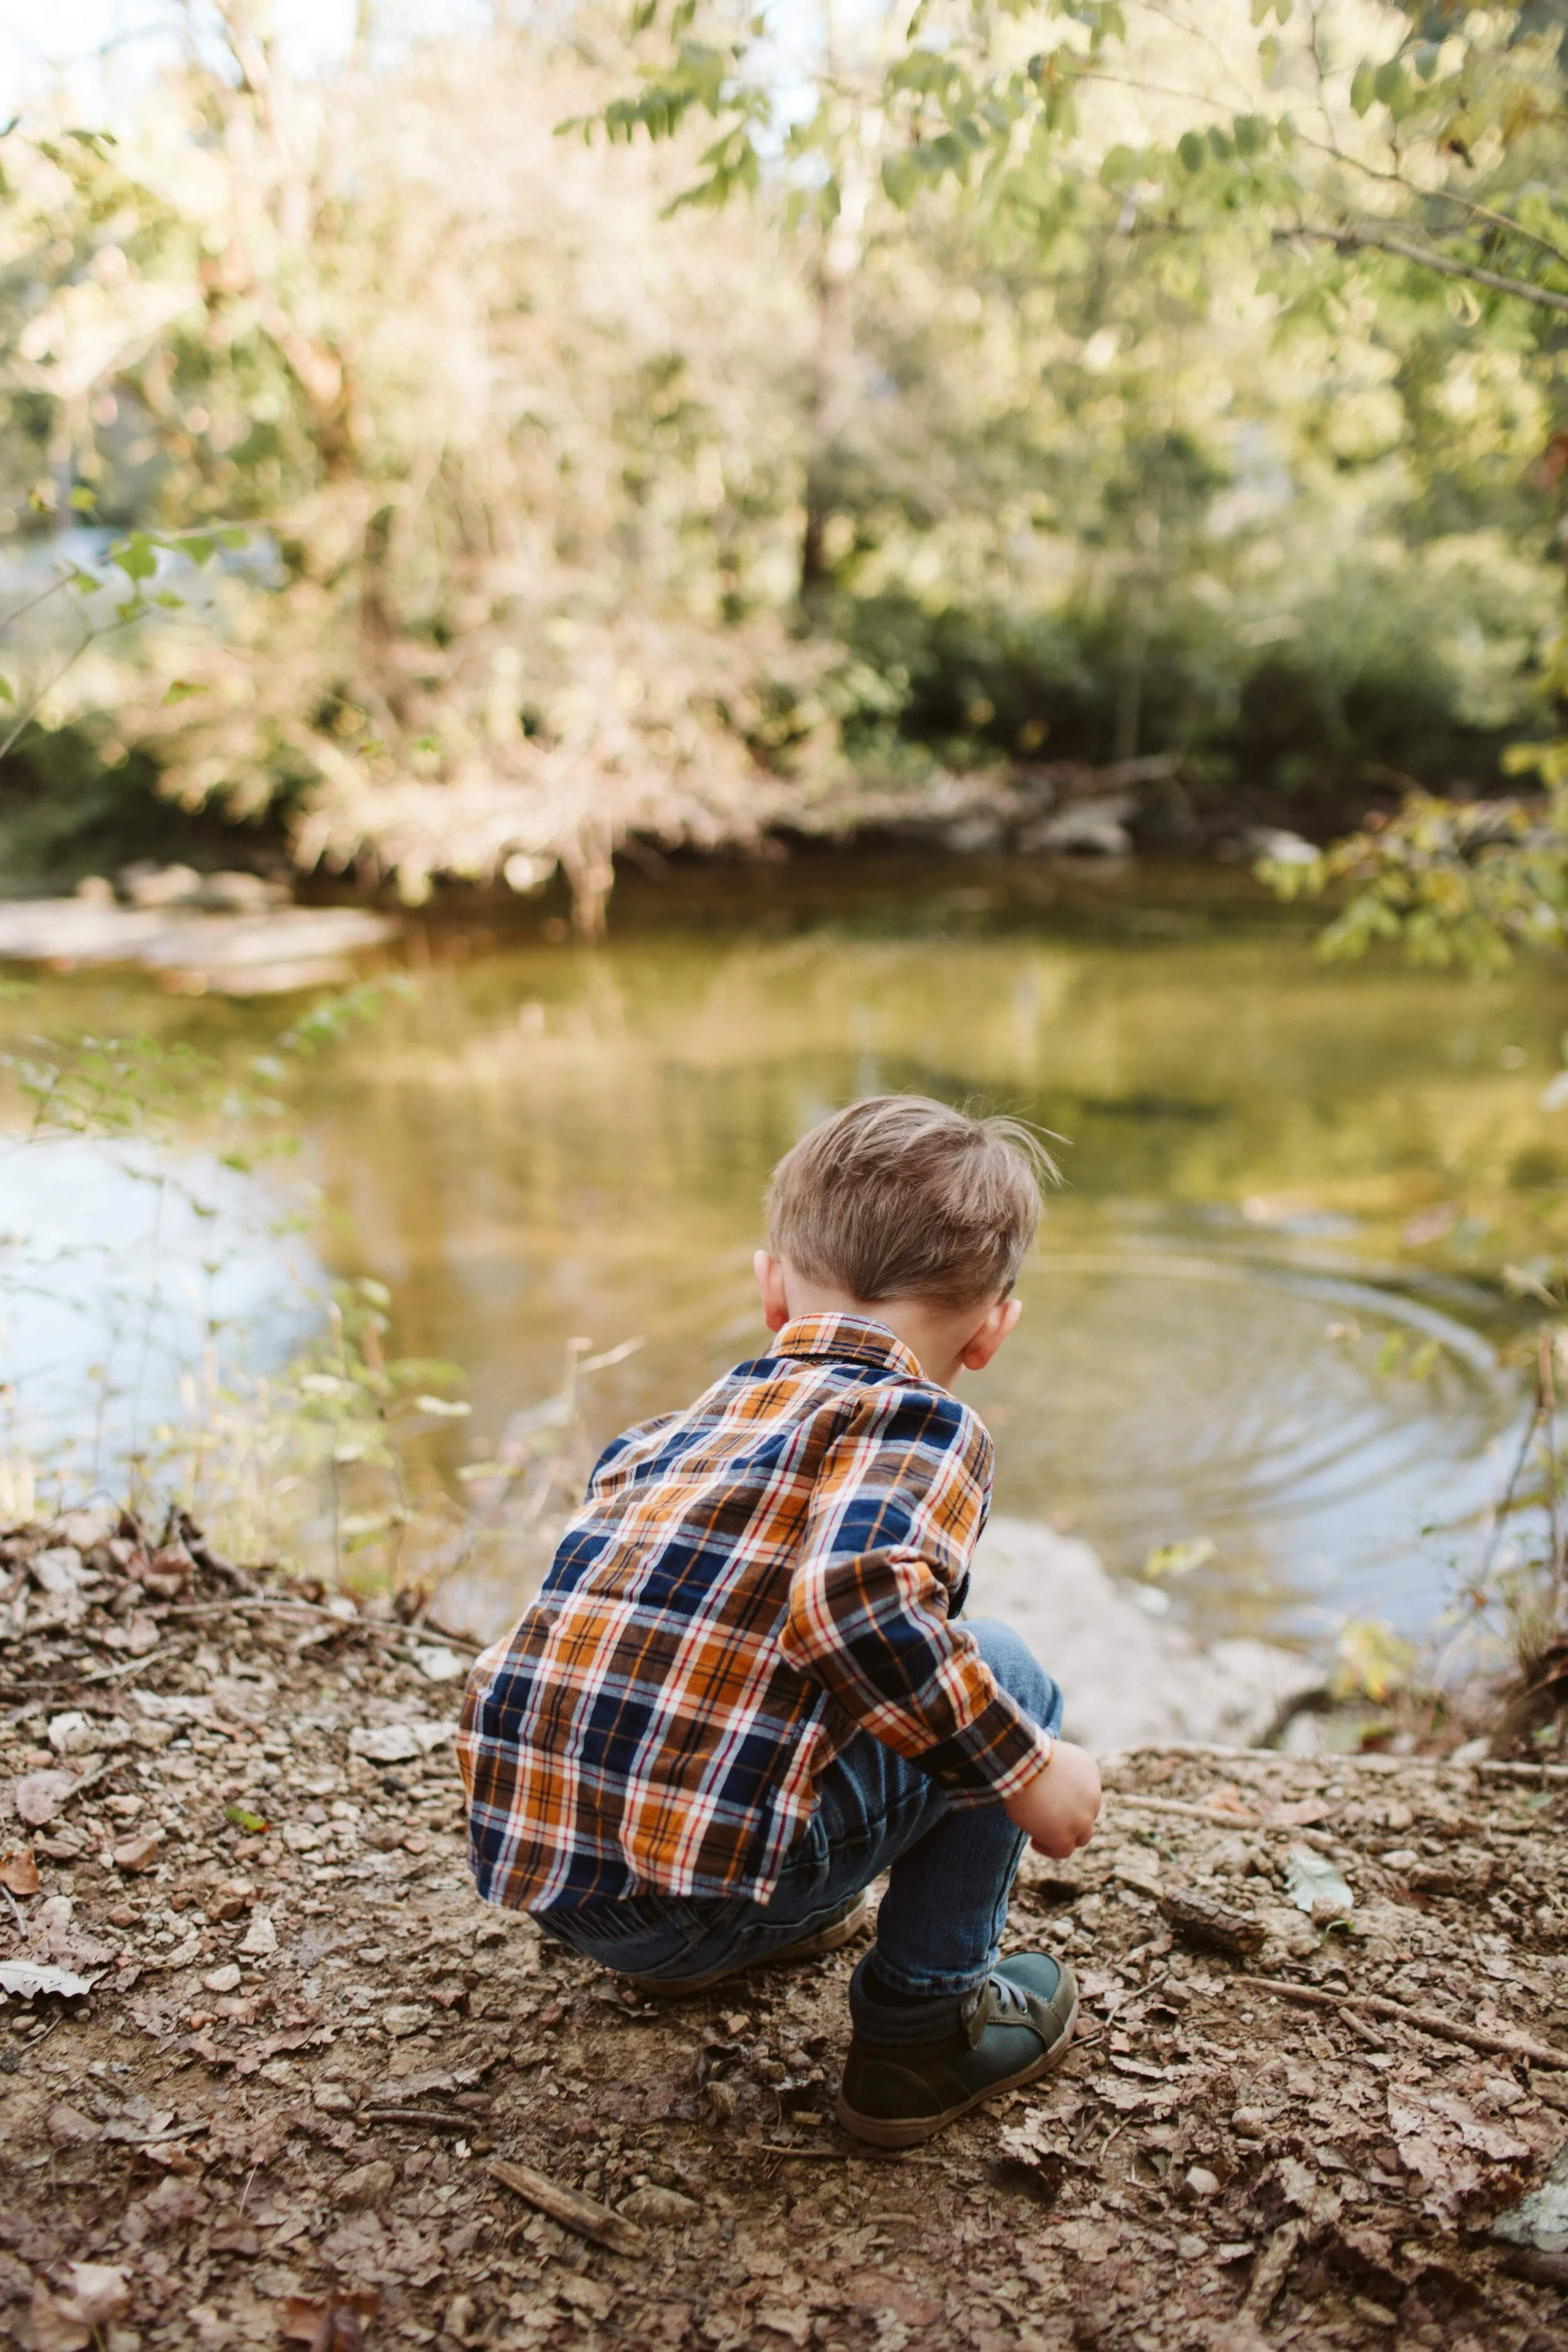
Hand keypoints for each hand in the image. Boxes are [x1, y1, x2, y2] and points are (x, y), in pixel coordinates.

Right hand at [1002, 1740, 1101, 1859]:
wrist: (1024, 1765)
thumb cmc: (1026, 1754)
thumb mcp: (1051, 1756)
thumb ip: (1058, 1770)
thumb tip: (1046, 1780)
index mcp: (1089, 1771)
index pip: (1086, 1792)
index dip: (1070, 1799)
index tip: (1051, 1801)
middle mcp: (1093, 1795)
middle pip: (1087, 1814)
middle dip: (1072, 1818)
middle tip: (1049, 1819)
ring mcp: (1082, 1818)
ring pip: (1082, 1836)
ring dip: (1065, 1836)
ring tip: (1041, 1834)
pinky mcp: (1066, 1836)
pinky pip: (1063, 1851)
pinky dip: (1050, 1849)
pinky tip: (1035, 1842)